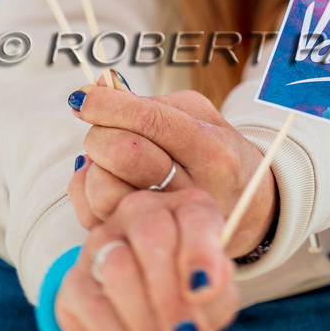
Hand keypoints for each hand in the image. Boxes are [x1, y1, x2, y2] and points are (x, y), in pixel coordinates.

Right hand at [56, 188, 239, 330]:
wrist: (151, 307)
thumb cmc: (190, 288)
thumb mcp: (215, 286)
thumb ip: (216, 285)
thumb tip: (201, 290)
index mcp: (186, 207)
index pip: (195, 217)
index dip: (199, 253)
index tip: (203, 290)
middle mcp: (141, 212)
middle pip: (151, 237)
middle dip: (169, 294)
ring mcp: (103, 241)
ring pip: (118, 269)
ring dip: (143, 317)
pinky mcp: (76, 277)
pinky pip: (93, 304)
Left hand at [67, 82, 276, 254]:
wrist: (246, 206)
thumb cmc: (215, 151)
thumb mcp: (199, 116)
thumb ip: (150, 102)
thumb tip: (96, 87)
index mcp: (212, 150)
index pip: (150, 120)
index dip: (108, 104)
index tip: (83, 97)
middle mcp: (194, 191)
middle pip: (124, 153)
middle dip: (99, 133)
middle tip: (102, 128)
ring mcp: (168, 223)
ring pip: (106, 191)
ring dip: (93, 167)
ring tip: (107, 158)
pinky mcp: (143, 243)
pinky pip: (93, 217)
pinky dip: (86, 191)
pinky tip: (103, 177)